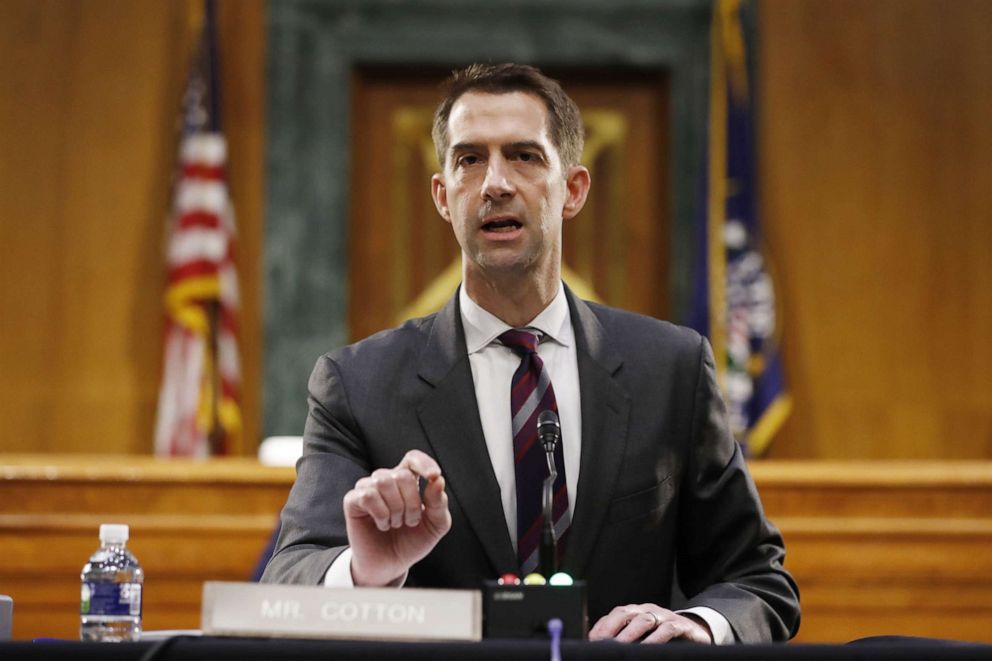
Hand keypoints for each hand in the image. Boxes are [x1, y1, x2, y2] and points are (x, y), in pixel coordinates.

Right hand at [343, 449, 451, 586]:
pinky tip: (382, 524)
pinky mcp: (353, 500)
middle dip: (412, 503)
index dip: (424, 463)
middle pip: (402, 475)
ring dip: (396, 509)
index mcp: (408, 480)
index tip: (434, 476)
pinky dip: (381, 513)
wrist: (390, 565)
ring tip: (395, 523)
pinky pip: (367, 494)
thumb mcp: (435, 525)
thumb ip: (439, 503)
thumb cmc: (411, 541)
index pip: (413, 458)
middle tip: (410, 521)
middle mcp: (387, 480)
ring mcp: (368, 488)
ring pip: (383, 481)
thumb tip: (438, 481)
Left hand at [589, 604, 713, 643]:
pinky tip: (648, 648)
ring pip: (645, 620)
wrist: (696, 633)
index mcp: (635, 612)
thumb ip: (624, 638)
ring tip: (620, 647)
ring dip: (630, 634)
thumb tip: (599, 644)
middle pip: (626, 613)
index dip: (601, 626)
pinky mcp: (681, 625)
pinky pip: (667, 629)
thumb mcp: (642, 637)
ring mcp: (664, 615)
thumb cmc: (663, 637)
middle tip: (602, 643)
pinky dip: (656, 638)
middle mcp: (647, 610)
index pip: (614, 615)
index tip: (591, 640)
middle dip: (611, 628)